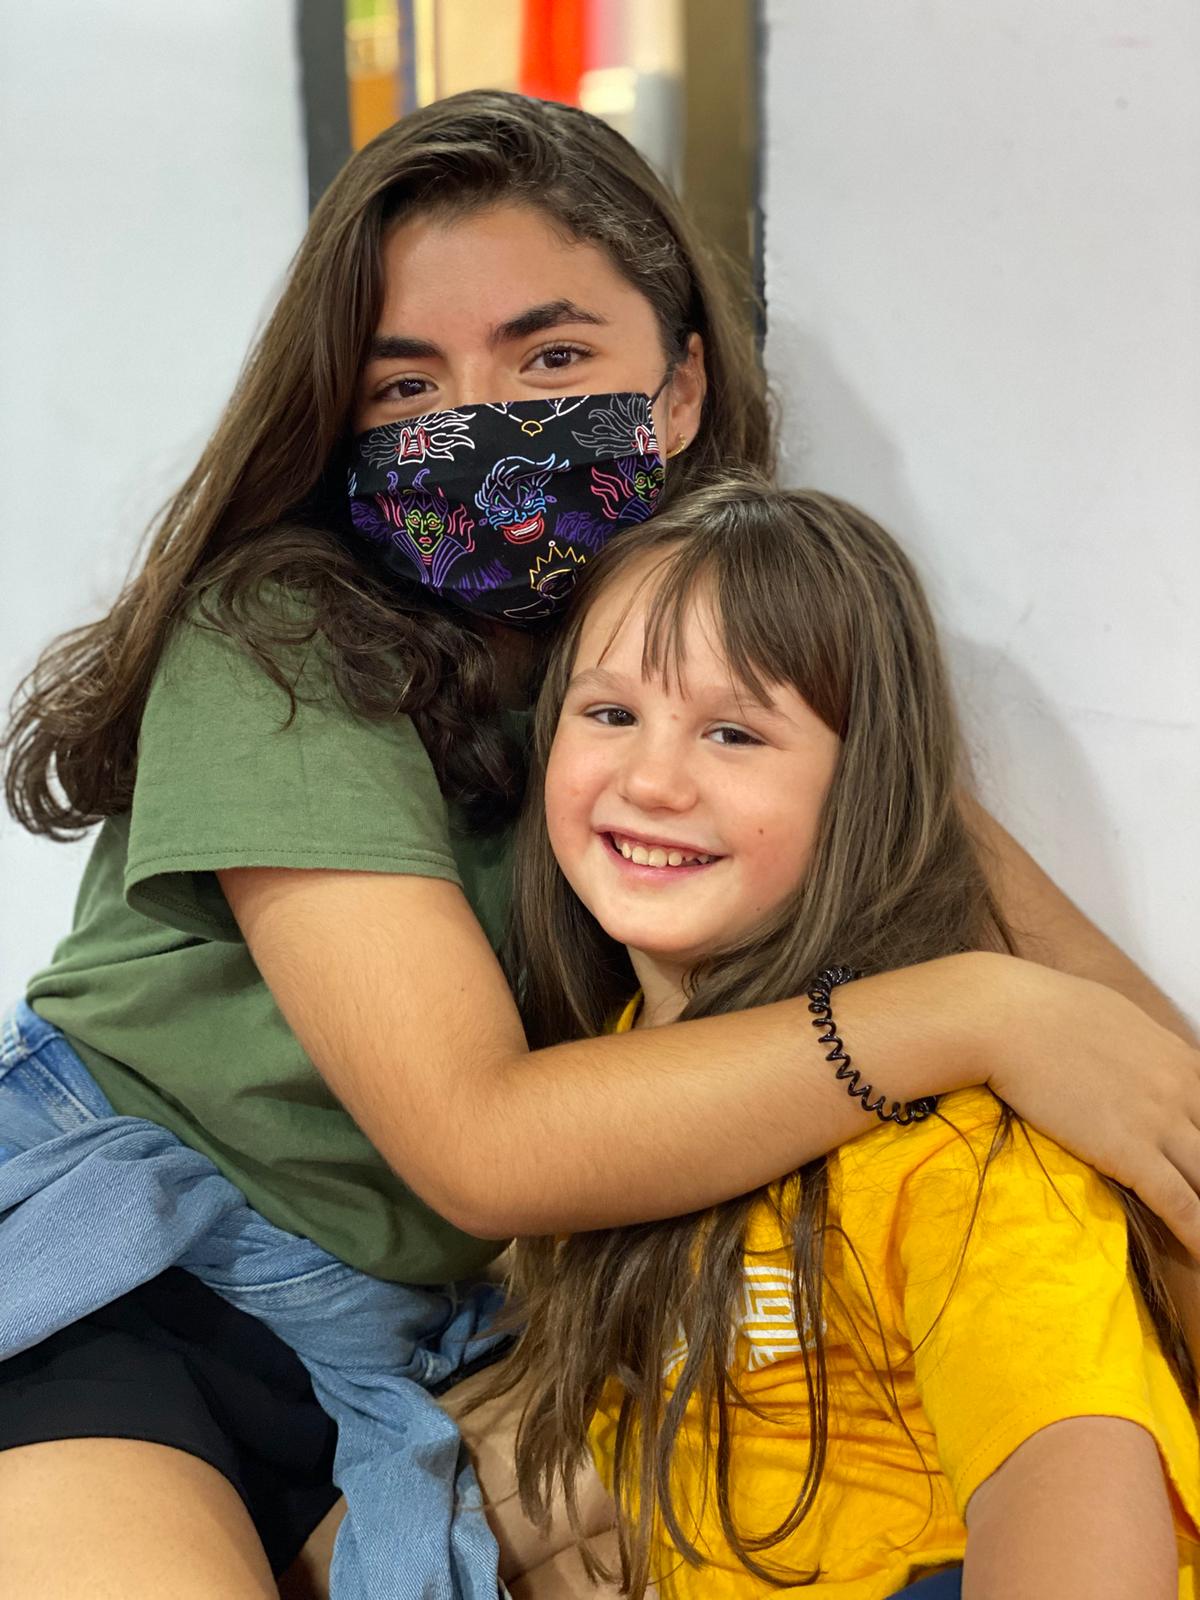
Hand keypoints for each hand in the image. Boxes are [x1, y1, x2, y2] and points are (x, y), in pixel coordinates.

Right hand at [982, 956, 1199, 1255]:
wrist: (1004, 1018)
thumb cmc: (1041, 1006)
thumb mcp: (1112, 1015)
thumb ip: (1140, 1045)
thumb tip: (1139, 1055)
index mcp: (1180, 1059)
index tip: (1197, 1157)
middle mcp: (1181, 1092)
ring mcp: (1159, 1123)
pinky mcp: (1130, 1153)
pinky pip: (1181, 1204)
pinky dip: (1196, 1235)